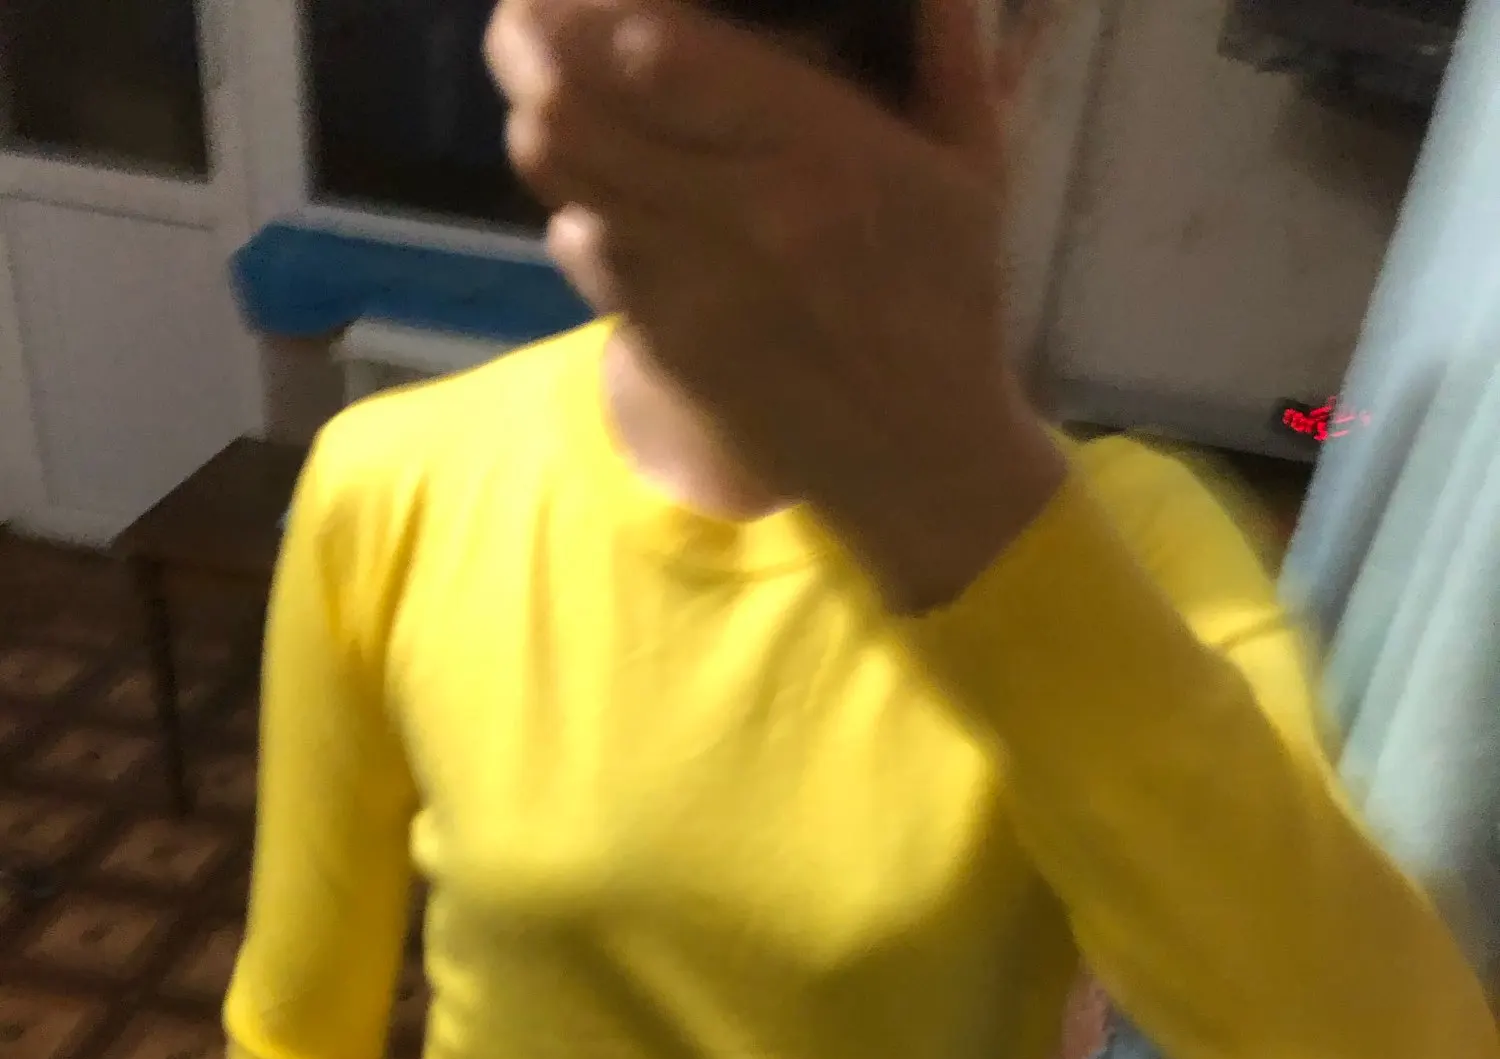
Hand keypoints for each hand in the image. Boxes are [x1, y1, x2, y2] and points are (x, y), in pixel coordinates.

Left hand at [487, 0, 1066, 611]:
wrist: (919, 459)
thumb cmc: (950, 303)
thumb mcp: (973, 170)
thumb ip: (948, 54)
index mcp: (822, 151)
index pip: (660, 55)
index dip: (593, 12)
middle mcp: (741, 213)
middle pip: (576, 106)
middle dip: (528, 48)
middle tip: (518, 20)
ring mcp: (691, 283)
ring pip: (563, 176)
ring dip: (537, 121)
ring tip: (539, 87)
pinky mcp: (665, 341)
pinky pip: (582, 248)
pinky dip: (571, 207)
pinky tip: (592, 191)